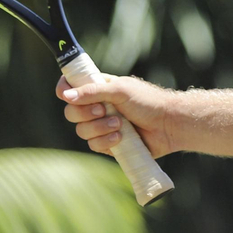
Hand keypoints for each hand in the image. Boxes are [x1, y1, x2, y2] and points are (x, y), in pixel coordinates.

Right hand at [57, 75, 174, 157]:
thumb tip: (66, 95)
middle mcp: (96, 106)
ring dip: (99, 128)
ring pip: (81, 131)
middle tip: (104, 110)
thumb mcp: (120, 90)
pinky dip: (105, 141)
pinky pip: (93, 145)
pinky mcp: (108, 143)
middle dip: (85, 113)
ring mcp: (101, 126)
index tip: (66, 94)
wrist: (168, 125)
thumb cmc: (148, 102)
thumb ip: (93, 91)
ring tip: (120, 124)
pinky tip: (121, 137)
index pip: (70, 87)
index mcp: (98, 88)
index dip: (63, 90)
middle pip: (70, 112)